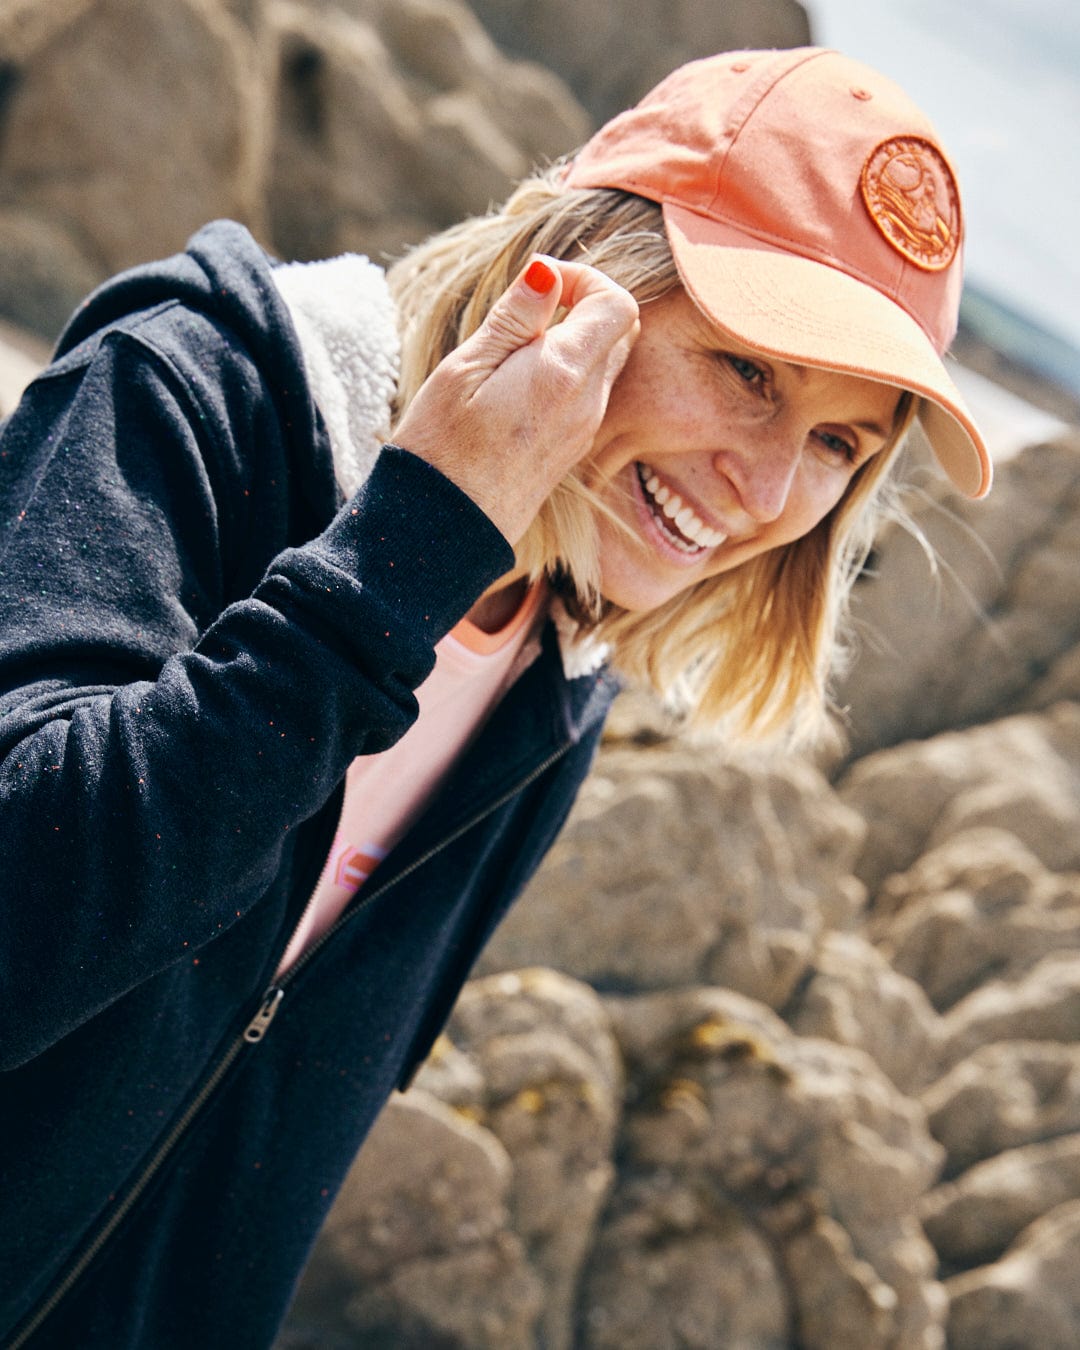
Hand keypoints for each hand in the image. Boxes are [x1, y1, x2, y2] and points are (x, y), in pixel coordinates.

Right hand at [392, 255, 640, 543]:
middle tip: (532, 310)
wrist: (445, 527)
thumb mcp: (466, 368)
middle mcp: (587, 402)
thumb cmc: (442, 448)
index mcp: (564, 373)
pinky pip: (589, 395)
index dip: (585, 279)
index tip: (541, 285)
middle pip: (621, 330)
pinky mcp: (572, 449)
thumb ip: (514, 318)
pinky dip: (568, 374)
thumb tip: (548, 273)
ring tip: (516, 350)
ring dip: (575, 341)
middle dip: (586, 305)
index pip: (618, 303)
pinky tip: (519, 385)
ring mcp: (584, 429)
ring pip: (605, 363)